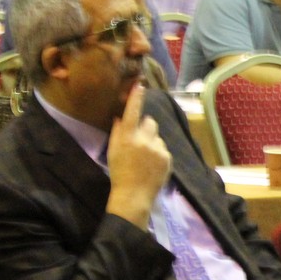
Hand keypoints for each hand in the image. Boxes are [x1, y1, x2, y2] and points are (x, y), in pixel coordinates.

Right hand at [104, 84, 170, 225]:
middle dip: (146, 127)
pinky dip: (159, 153)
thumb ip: (117, 132)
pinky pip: (163, 148)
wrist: (133, 194)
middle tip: (139, 140)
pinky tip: (152, 165)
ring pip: (157, 136)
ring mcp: (157, 149)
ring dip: (152, 141)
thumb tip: (121, 117)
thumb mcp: (113, 151)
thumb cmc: (119, 172)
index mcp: (127, 137)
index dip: (136, 98)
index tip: (140, 85)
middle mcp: (143, 140)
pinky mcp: (167, 157)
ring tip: (145, 157)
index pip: (132, 112)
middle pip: (150, 121)